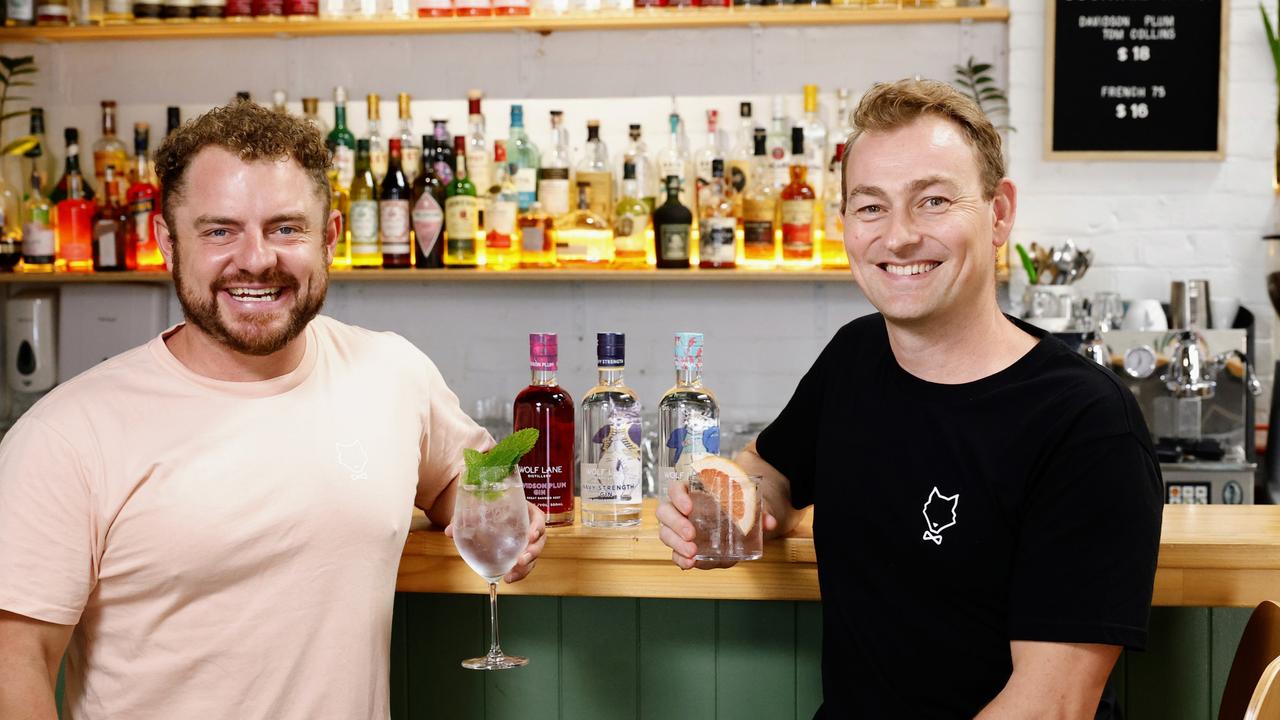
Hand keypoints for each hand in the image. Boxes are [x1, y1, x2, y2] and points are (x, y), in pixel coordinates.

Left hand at [442, 502, 545, 582]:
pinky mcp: (521, 552)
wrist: (487, 510)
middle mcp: (530, 527)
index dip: (537, 528)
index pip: (538, 519)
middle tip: (521, 560)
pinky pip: (524, 564)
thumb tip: (449, 531)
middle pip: (539, 541)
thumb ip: (465, 517)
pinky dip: (518, 572)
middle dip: (532, 552)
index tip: (531, 535)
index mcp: (526, 512)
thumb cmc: (489, 506)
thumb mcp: (479, 507)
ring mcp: (527, 541)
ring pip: (533, 556)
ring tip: (511, 575)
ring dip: (525, 567)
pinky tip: (507, 578)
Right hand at [656, 480, 778, 569]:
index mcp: (693, 492)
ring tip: (692, 553)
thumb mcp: (751, 507)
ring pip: (665, 533)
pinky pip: (674, 553)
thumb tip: (769, 522)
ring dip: (676, 543)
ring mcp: (679, 529)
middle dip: (676, 524)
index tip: (689, 507)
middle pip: (665, 511)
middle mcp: (681, 510)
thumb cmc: (738, 508)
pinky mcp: (683, 547)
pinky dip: (679, 559)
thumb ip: (760, 512)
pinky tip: (689, 564)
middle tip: (691, 534)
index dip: (678, 496)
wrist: (739, 524)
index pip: (676, 488)